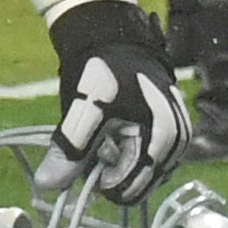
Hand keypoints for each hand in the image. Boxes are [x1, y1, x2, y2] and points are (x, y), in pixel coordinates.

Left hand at [34, 0, 189, 200]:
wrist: (113, 39)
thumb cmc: (99, 73)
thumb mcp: (82, 109)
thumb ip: (70, 149)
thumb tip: (47, 184)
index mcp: (162, 136)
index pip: (131, 188)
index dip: (101, 184)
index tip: (83, 165)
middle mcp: (179, 141)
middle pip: (141, 185)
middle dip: (113, 174)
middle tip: (94, 148)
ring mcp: (179, 138)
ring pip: (146, 175)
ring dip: (122, 166)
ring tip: (104, 140)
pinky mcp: (174, 133)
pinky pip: (151, 162)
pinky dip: (131, 157)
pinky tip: (115, 140)